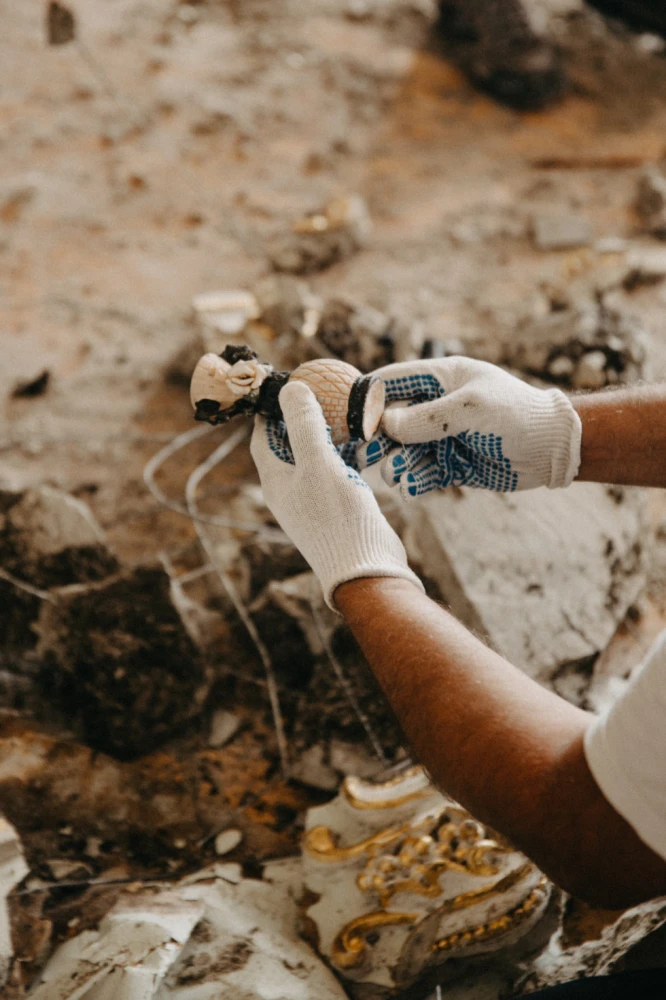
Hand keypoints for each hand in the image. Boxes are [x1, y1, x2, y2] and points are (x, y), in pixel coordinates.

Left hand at [250, 381, 423, 607]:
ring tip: (343, 409)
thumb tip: (290, 387)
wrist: (367, 570)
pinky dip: (344, 453)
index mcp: (275, 481)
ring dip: (326, 434)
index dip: (269, 409)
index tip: (283, 383)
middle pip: (288, 444)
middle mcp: (289, 491)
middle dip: (301, 417)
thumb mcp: (320, 464)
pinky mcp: (336, 508)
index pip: (262, 436)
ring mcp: (313, 501)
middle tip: (319, 390)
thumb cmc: (338, 519)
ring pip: (314, 457)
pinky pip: (335, 471)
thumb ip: (305, 425)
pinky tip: (363, 441)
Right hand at [356, 357, 581, 497]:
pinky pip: (422, 474)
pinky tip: (410, 488)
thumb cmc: (517, 415)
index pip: (392, 382)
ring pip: (404, 452)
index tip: (350, 419)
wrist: (553, 449)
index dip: (368, 399)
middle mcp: (436, 408)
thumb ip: (428, 417)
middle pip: (391, 422)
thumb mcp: (471, 409)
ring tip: (394, 474)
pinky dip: (413, 482)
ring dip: (395, 463)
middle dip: (376, 439)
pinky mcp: (451, 465)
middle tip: (360, 455)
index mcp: (440, 379)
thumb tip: (386, 425)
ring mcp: (442, 438)